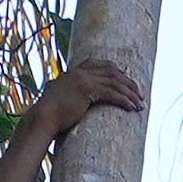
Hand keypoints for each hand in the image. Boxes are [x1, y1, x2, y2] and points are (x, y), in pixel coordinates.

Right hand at [20, 52, 146, 136]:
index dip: (114, 70)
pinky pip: (112, 93)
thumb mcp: (58, 102)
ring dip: (130, 93)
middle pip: (111, 71)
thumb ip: (66, 98)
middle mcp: (79, 73)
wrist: (42, 118)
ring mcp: (83, 79)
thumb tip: (69, 106)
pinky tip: (132, 108)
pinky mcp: (87, 90)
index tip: (125, 79)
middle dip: (128, 82)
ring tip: (140, 104)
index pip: (97, 64)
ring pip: (114, 82)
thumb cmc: (48, 117)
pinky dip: (124, 100)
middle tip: (140, 94)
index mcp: (72, 73)